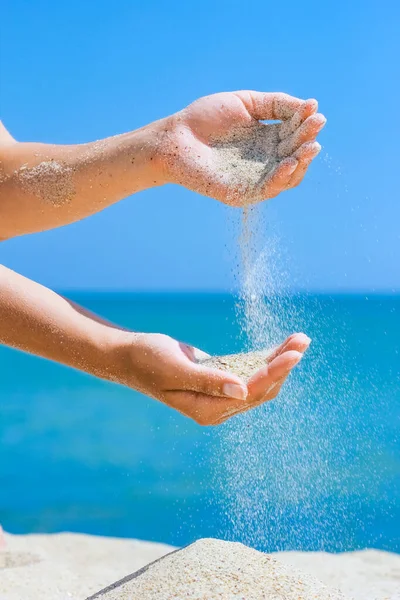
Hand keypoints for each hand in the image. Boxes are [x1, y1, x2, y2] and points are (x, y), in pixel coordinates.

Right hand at [115, 331, 310, 424]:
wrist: (130, 356)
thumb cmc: (148, 361)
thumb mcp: (177, 369)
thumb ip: (209, 381)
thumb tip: (242, 391)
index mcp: (207, 410)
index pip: (250, 392)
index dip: (273, 372)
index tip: (294, 353)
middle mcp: (218, 407)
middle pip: (261, 388)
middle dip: (283, 365)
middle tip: (303, 340)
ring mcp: (220, 395)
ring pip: (259, 380)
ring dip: (279, 360)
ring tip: (299, 339)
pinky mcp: (220, 380)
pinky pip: (249, 371)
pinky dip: (264, 358)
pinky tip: (280, 346)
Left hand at [160, 91, 325, 205]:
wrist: (174, 139)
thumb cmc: (204, 119)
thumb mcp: (244, 103)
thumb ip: (274, 104)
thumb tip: (308, 106)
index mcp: (266, 139)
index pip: (294, 133)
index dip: (305, 122)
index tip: (313, 109)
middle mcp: (265, 160)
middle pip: (295, 154)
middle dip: (308, 139)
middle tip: (317, 125)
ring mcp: (255, 178)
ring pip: (288, 176)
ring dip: (302, 162)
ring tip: (310, 147)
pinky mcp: (242, 194)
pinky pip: (267, 190)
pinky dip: (281, 179)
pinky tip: (289, 163)